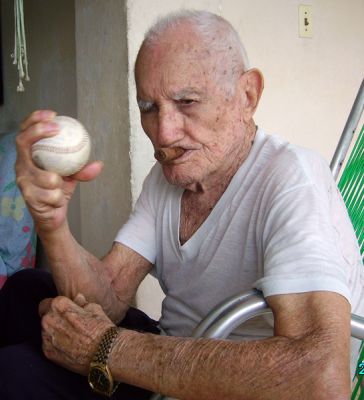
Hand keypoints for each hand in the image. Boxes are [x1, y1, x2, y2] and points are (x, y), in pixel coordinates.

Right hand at [15, 110, 102, 232]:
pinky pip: (51, 194)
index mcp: (30, 156)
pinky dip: (59, 197)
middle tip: (56, 129)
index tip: (53, 114)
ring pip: (46, 176)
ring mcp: (23, 181)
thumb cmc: (58, 190)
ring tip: (60, 185)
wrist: (52, 215)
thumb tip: (98, 165)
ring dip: (59, 181)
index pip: (25, 132)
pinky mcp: (27, 196)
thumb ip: (83, 169)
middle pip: (23, 142)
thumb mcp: (72, 176)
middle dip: (38, 132)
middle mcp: (22, 165)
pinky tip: (57, 200)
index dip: (35, 120)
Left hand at [39, 294, 114, 374]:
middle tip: (69, 324)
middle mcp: (48, 320)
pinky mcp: (47, 353)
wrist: (104, 352)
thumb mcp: (94, 308)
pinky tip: (69, 346)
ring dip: (54, 331)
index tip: (64, 312)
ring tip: (70, 336)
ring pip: (45, 331)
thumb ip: (81, 302)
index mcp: (59, 305)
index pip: (47, 302)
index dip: (56, 307)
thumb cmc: (101, 328)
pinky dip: (55, 344)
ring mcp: (46, 337)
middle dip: (54, 318)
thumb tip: (78, 298)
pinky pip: (48, 344)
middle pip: (44, 316)